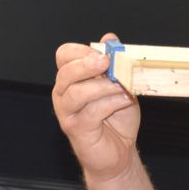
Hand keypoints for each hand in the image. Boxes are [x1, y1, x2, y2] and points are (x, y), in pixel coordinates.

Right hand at [52, 35, 141, 184]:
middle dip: (88, 64)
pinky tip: (125, 100)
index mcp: (71, 78)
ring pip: (77, 92)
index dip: (83, 50)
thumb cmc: (117, 117)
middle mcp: (63, 93)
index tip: (106, 52)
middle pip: (66, 72)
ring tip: (122, 85)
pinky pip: (91, 112)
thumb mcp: (120, 84)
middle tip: (108, 62)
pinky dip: (110, 103)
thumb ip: (114, 62)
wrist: (119, 150)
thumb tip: (109, 38)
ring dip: (102, 86)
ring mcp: (67, 112)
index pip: (65, 55)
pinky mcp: (76, 129)